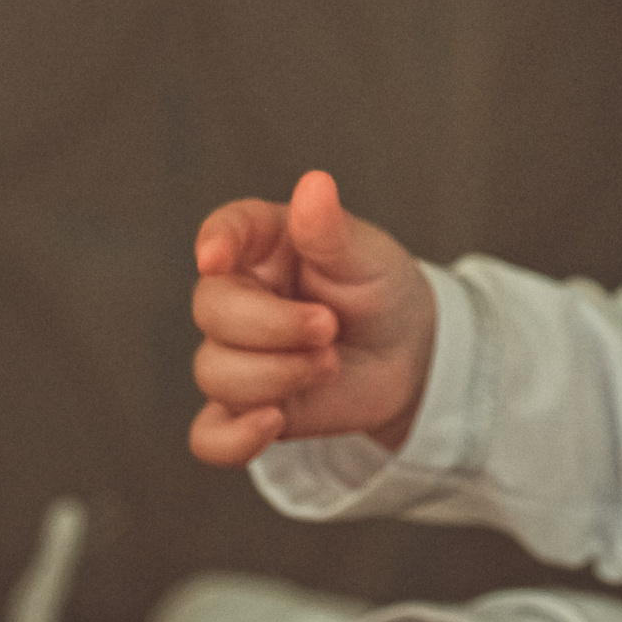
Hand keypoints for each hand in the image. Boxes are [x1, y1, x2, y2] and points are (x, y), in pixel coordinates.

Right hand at [188, 170, 436, 466]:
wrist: (411, 355)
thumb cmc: (381, 291)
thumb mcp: (368, 256)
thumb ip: (331, 230)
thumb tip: (315, 184)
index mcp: (264, 246)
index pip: (226, 231)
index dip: (215, 241)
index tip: (216, 258)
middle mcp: (239, 298)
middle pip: (211, 311)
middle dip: (272, 325)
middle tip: (329, 327)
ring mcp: (237, 355)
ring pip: (214, 372)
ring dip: (276, 374)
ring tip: (330, 362)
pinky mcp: (246, 408)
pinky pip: (210, 436)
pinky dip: (233, 438)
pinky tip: (273, 422)